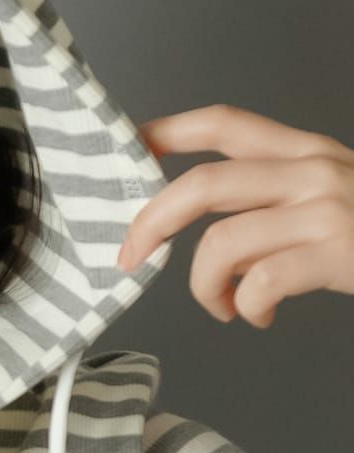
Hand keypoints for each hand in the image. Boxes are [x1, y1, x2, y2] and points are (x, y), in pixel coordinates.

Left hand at [116, 102, 353, 327]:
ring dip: (204, 289)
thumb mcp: (324, 200)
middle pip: (204, 185)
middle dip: (150, 223)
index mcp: (305, 153)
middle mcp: (312, 171)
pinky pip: (258, 285)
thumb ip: (268, 208)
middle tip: (131, 257)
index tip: (132, 146)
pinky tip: (259, 316)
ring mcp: (324, 209)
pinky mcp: (336, 250)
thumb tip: (206, 244)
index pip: (227, 125)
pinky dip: (246, 310)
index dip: (171, 131)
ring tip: (224, 306)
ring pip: (220, 246)